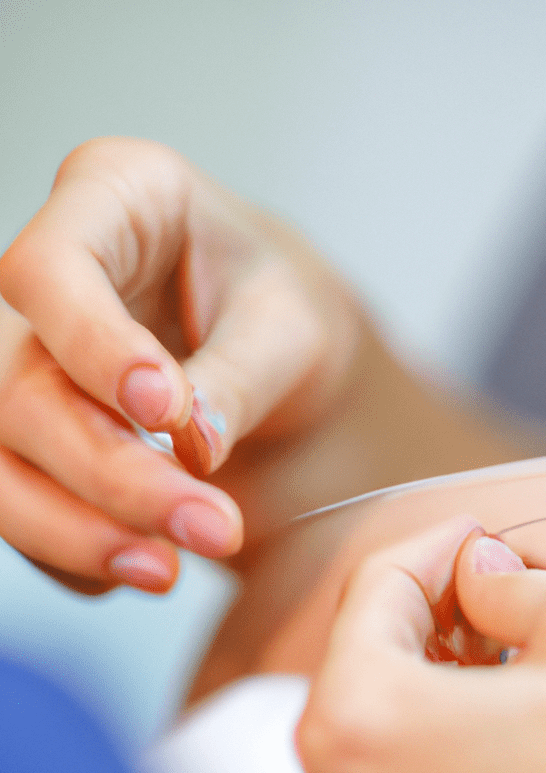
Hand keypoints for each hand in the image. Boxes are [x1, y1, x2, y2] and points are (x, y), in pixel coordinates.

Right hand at [0, 137, 365, 592]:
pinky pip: (16, 501)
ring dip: (75, 529)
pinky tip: (138, 567)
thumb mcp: (292, 327)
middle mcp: (48, 281)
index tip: (167, 412)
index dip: (92, 345)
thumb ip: (239, 376)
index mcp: (114, 198)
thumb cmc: (282, 310)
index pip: (51, 268)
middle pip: (20, 384)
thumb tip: (192, 448)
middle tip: (213, 530)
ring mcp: (24, 359)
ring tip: (167, 574)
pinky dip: (70, 550)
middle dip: (111, 473)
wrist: (275, 351)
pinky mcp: (28, 434)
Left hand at [297, 519, 545, 772]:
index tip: (480, 533)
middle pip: (372, 659)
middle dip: (436, 608)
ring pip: (388, 725)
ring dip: (443, 672)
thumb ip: (514, 578)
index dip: (436, 546)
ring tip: (512, 644)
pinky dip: (447, 736)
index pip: (378, 589)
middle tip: (496, 579)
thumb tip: (481, 569)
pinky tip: (514, 717)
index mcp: (361, 720)